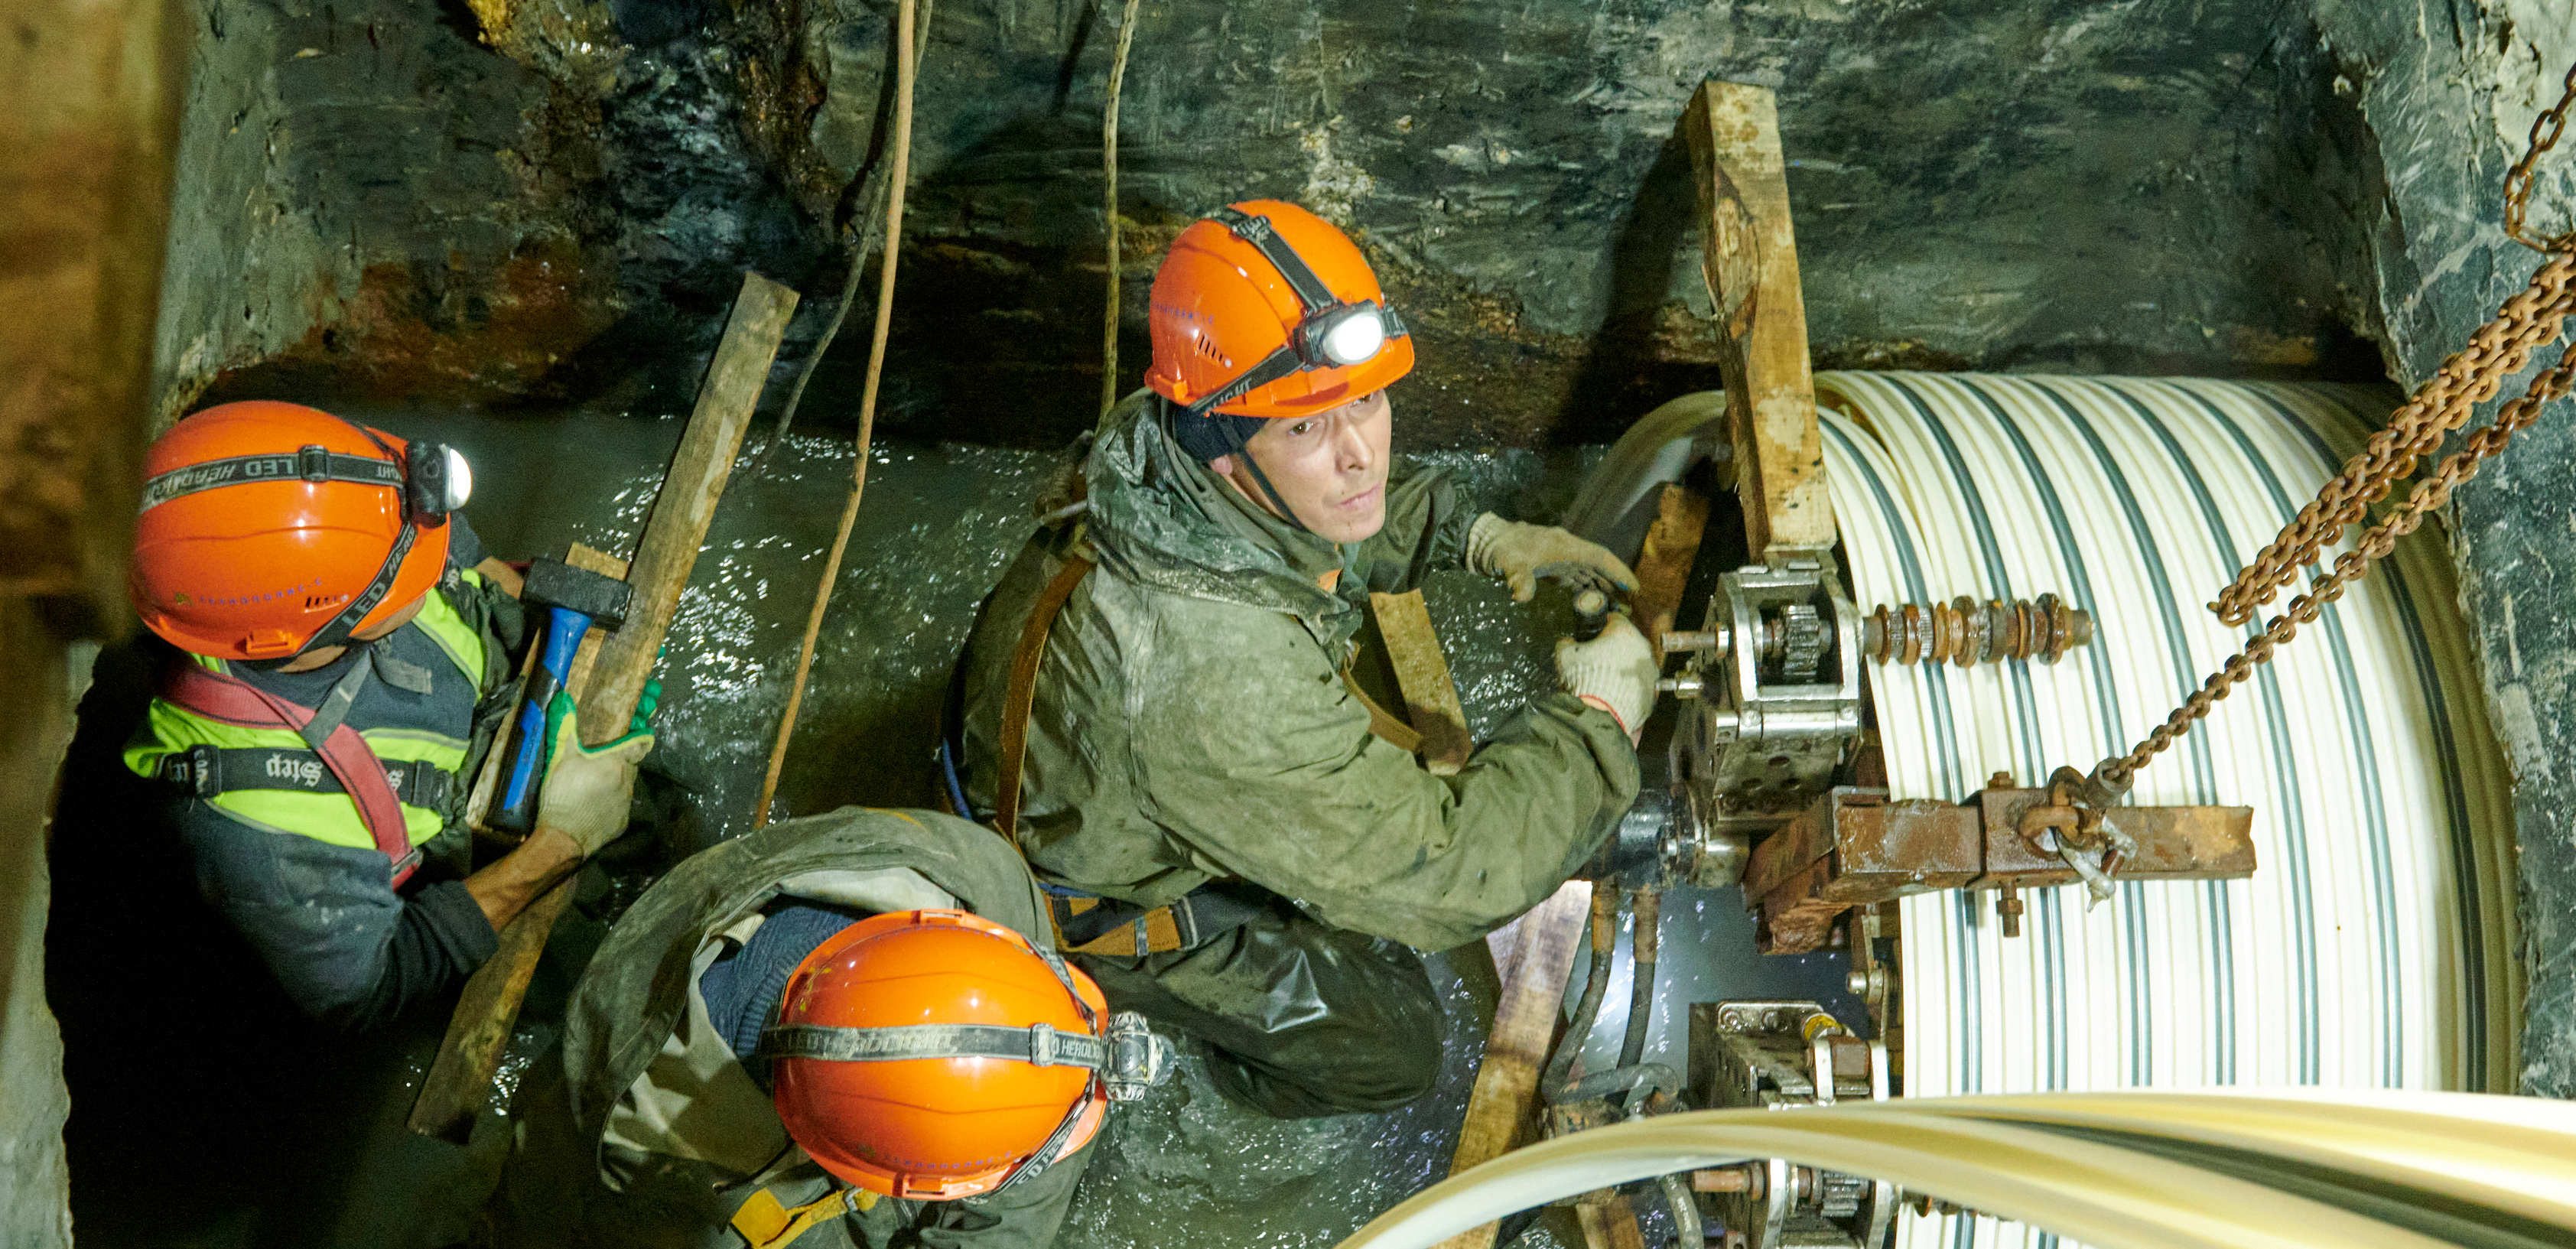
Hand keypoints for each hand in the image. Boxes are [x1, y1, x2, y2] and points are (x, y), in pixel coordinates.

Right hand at [535, 692, 654, 855]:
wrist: (563, 838)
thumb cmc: (563, 794)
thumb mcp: (561, 758)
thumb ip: (565, 728)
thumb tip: (563, 700)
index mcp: (617, 763)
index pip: (640, 745)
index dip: (640, 737)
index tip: (641, 732)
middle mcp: (628, 783)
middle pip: (630, 766)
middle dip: (620, 762)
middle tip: (602, 761)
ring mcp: (626, 805)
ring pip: (626, 787)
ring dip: (614, 783)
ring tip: (593, 784)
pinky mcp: (621, 824)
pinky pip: (619, 808)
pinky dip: (610, 804)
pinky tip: (594, 804)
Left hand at [1467, 513, 1639, 602]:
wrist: (1483, 542)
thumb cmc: (1499, 549)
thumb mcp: (1508, 563)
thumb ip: (1518, 578)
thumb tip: (1521, 596)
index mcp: (1564, 545)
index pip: (1599, 557)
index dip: (1618, 572)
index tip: (1635, 587)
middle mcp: (1567, 550)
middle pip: (1599, 567)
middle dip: (1616, 586)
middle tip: (1632, 607)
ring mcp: (1560, 558)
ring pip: (1590, 574)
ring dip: (1604, 590)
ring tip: (1619, 609)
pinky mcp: (1552, 567)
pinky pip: (1577, 579)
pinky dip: (1588, 590)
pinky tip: (1595, 604)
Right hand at [1554, 613, 1656, 741]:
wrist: (1598, 715)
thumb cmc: (1585, 682)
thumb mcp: (1565, 655)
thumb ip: (1567, 642)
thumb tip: (1566, 642)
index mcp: (1622, 633)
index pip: (1614, 619)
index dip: (1602, 625)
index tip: (1596, 633)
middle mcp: (1641, 648)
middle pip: (1628, 641)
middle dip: (1615, 647)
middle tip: (1599, 659)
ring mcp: (1650, 670)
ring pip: (1636, 662)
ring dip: (1624, 666)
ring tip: (1607, 679)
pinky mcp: (1653, 689)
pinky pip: (1641, 682)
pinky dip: (1631, 685)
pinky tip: (1616, 691)